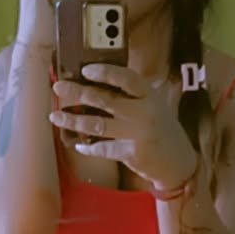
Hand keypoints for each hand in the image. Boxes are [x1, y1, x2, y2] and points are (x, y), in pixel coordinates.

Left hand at [50, 63, 199, 191]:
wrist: (179, 163)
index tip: (85, 70)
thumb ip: (134, 94)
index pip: (126, 78)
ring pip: (98, 124)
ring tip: (55, 116)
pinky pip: (103, 148)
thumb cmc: (163, 130)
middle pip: (105, 99)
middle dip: (78, 92)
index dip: (105, 72)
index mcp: (149, 95)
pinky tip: (78, 144)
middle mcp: (144, 112)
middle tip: (58, 87)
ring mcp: (137, 134)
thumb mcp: (155, 105)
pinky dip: (88, 147)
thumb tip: (100, 82)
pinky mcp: (131, 153)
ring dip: (73, 119)